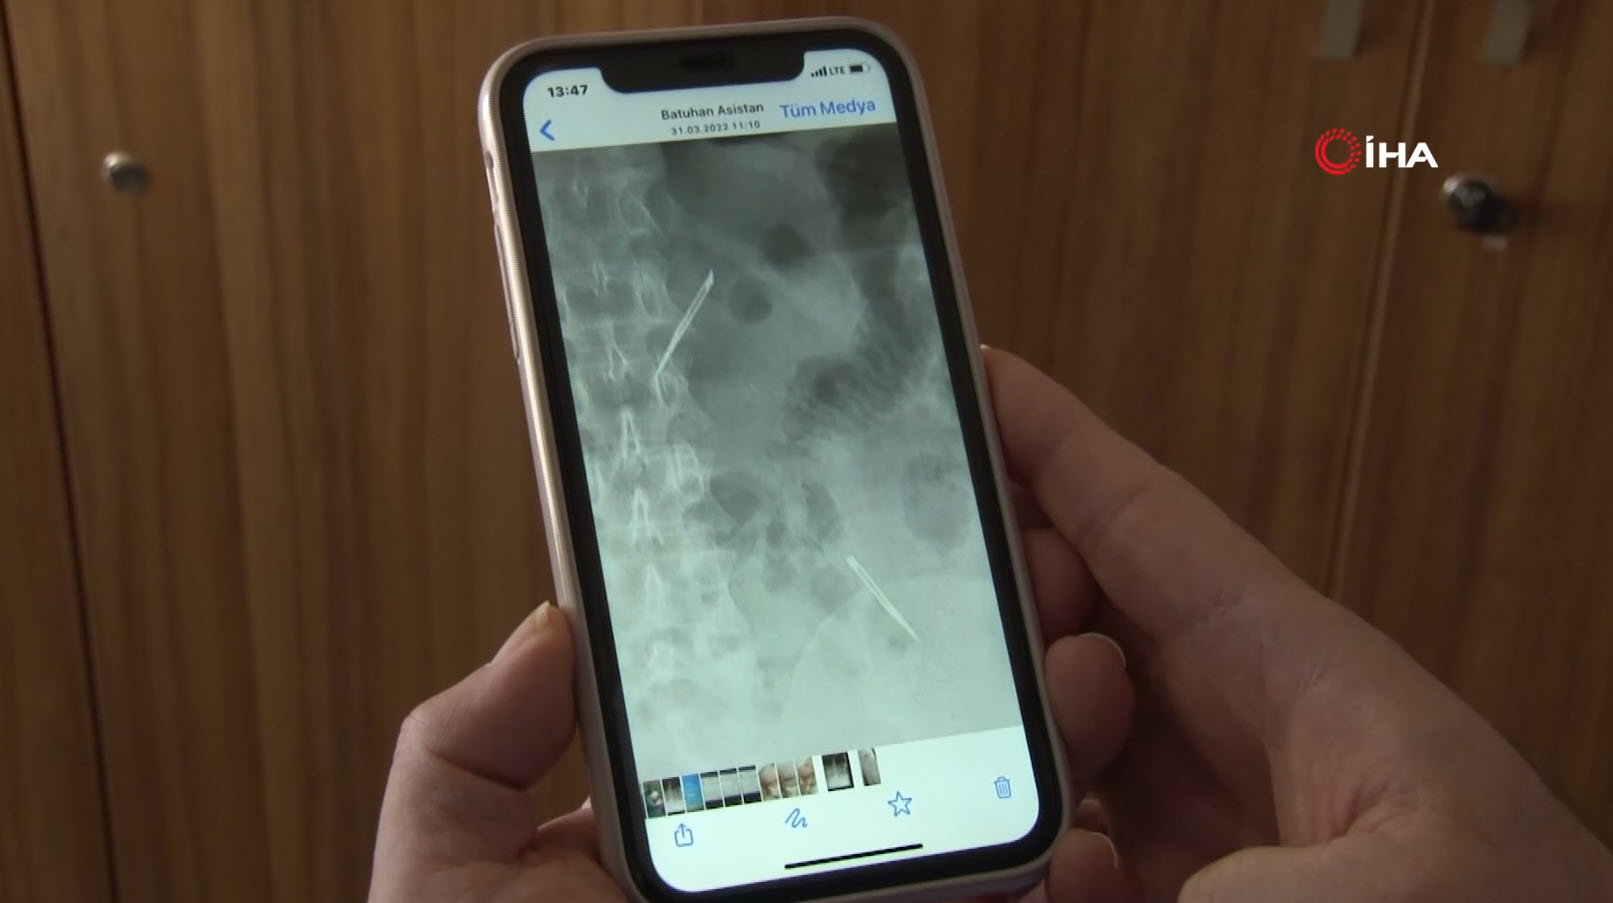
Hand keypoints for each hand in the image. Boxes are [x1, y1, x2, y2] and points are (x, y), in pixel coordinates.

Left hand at [366, 601, 1136, 902]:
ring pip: (961, 840)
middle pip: (896, 760)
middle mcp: (782, 870)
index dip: (847, 630)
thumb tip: (550, 626)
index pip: (778, 709)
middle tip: (1031, 591)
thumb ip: (468, 749)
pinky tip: (1089, 830)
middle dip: (974, 677)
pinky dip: (1048, 883)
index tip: (910, 554)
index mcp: (686, 828)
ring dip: (1033, 761)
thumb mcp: (446, 877)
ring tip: (1079, 676)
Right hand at [983, 349, 1612, 901]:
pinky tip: (1071, 870)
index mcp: (1296, 669)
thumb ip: (1237, 872)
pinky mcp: (1179, 877)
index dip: (1054, 440)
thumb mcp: (1380, 890)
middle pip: (1087, 611)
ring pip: (1065, 720)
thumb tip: (1088, 867)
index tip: (973, 377)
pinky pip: (1072, 832)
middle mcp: (1235, 724)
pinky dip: (1042, 846)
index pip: (1148, 522)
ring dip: (1020, 728)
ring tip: (1022, 764)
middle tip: (958, 607)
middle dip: (1015, 594)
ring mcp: (1200, 807)